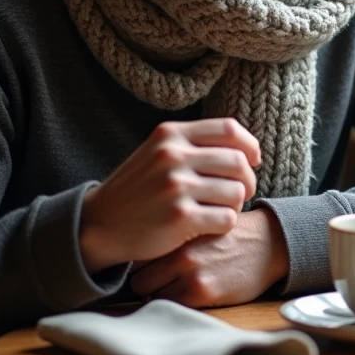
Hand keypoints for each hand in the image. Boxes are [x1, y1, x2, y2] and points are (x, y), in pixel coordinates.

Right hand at [78, 117, 260, 272]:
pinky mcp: (180, 218)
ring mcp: (176, 186)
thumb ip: (194, 144)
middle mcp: (173, 156)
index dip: (249, 145)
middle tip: (240, 193)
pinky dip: (226, 224)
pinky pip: (227, 218)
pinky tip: (211, 225)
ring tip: (222, 209)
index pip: (228, 129)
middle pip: (238, 161)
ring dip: (237, 204)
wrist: (101, 225)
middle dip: (247, 179)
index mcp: (170, 135)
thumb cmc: (138, 189)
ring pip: (237, 191)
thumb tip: (245, 146)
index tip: (252, 160)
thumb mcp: (158, 153)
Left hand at [129, 208, 288, 307]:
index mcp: (175, 227)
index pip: (138, 252)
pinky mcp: (202, 292)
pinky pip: (170, 305)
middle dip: (146, 279)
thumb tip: (138, 244)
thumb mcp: (199, 220)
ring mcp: (189, 271)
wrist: (268, 243)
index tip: (148, 264)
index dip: (141, 260)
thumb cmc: (230, 233)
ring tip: (175, 287)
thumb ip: (171, 230)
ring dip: (158, 294)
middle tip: (160, 280)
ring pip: (149, 294)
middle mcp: (178, 249)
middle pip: (137, 277)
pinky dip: (175, 303)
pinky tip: (190, 294)